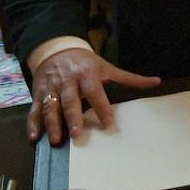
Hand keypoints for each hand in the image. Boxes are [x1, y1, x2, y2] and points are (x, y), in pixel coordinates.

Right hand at [26, 47, 160, 144]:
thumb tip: (157, 81)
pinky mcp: (38, 94)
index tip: (109, 123)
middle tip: (77, 134)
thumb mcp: (107, 67)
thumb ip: (130, 78)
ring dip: (52, 124)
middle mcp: (68, 82)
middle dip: (73, 118)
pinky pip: (34, 109)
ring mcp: (51, 89)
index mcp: (87, 75)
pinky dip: (33, 123)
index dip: (102, 108)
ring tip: (56, 140)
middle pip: (70, 101)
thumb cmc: (86, 63)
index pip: (96, 92)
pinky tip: (34, 137)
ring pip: (50, 107)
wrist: (57, 49)